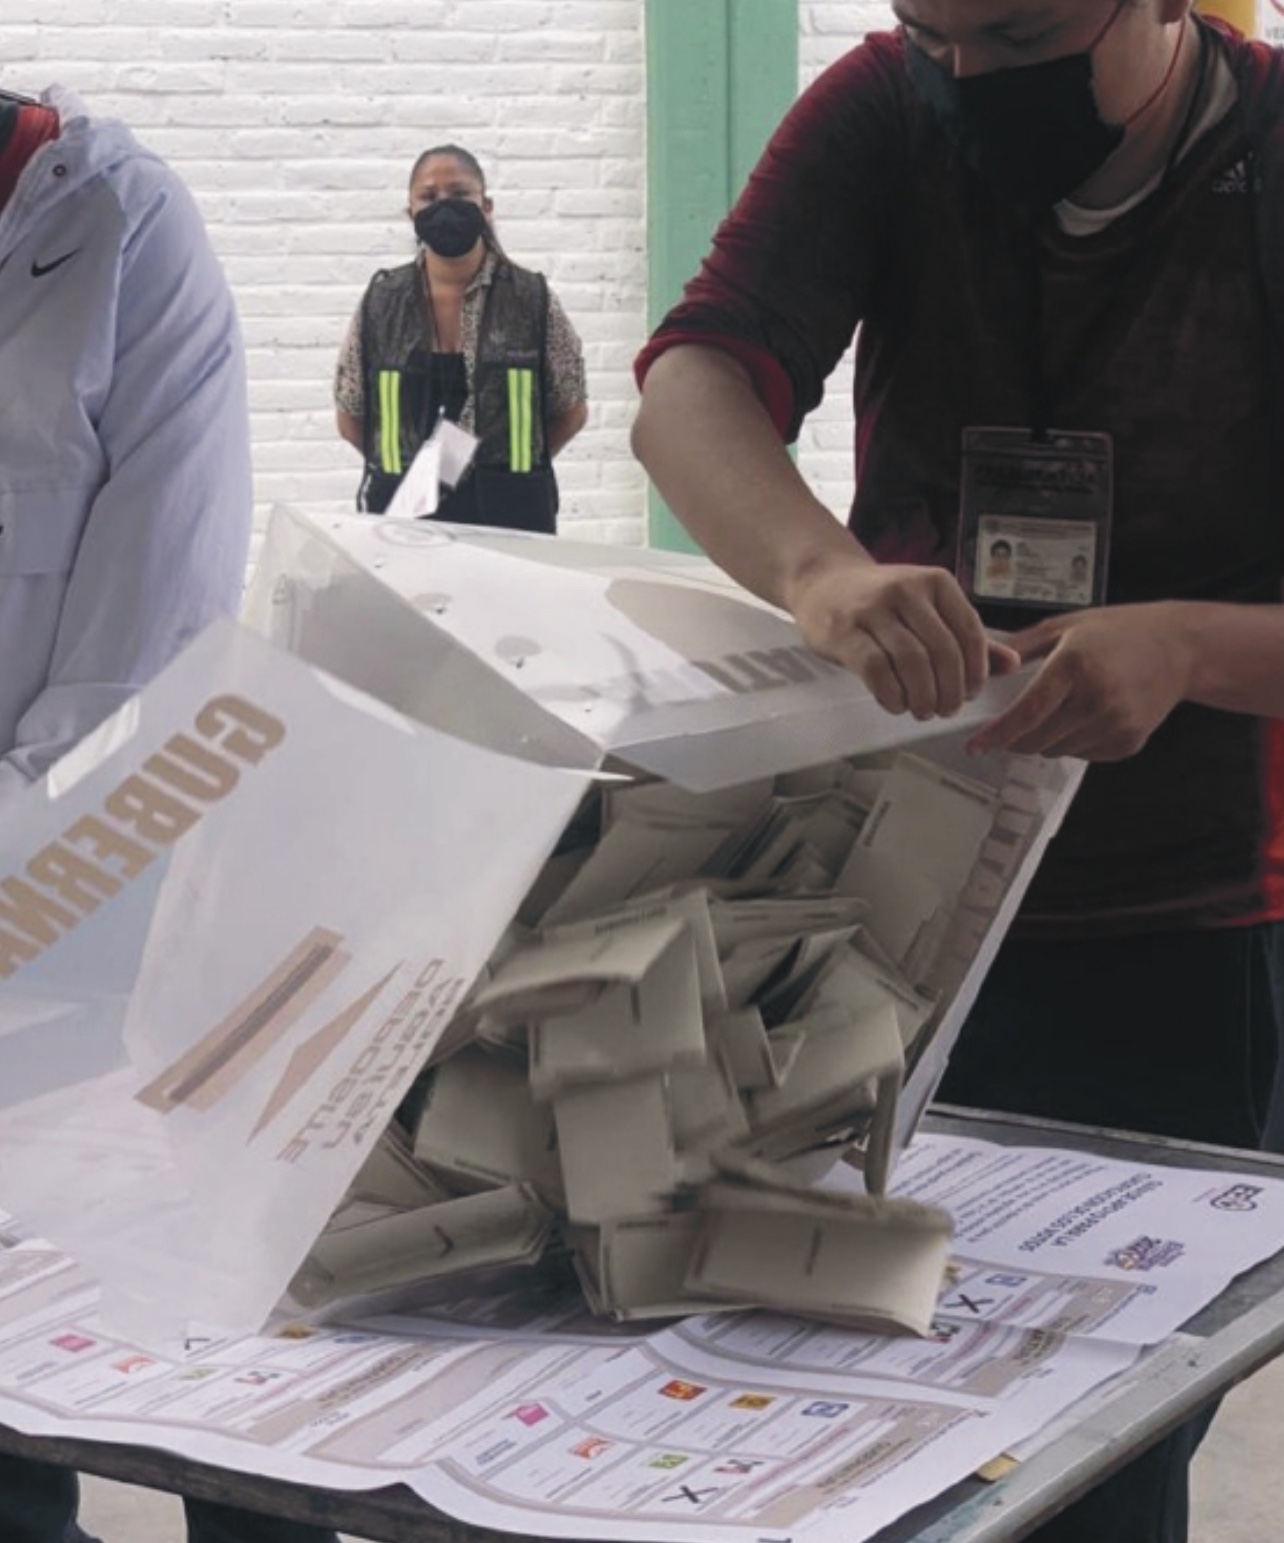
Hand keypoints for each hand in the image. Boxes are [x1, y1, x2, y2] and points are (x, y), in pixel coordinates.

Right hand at [787, 558, 1020, 717]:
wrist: (823, 583)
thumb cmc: (881, 602)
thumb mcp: (928, 608)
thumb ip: (966, 636)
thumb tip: (1012, 665)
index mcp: (935, 582)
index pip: (968, 630)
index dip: (975, 669)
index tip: (971, 693)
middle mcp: (906, 589)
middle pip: (942, 650)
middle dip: (950, 690)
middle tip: (947, 709)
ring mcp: (872, 609)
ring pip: (911, 661)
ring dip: (923, 696)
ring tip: (923, 710)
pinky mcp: (844, 631)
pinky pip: (876, 669)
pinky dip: (892, 695)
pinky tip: (896, 704)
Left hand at [966, 603, 1194, 759]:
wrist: (1179, 648)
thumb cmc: (1119, 632)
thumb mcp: (1065, 626)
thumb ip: (1020, 647)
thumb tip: (983, 667)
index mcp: (1075, 666)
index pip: (1027, 712)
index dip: (997, 734)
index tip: (975, 746)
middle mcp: (1097, 699)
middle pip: (1037, 739)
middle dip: (1015, 738)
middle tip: (1012, 725)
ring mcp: (1116, 724)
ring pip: (1057, 750)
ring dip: (1045, 738)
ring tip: (1061, 709)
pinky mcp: (1128, 742)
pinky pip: (1082, 754)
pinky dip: (1073, 742)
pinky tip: (1085, 715)